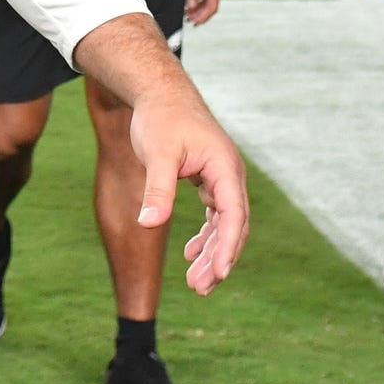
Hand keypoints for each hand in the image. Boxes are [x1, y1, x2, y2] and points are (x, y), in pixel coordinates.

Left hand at [127, 94, 248, 294]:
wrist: (159, 93)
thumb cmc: (160, 119)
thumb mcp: (157, 153)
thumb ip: (157, 189)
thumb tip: (149, 224)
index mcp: (225, 167)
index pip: (234, 215)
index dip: (227, 246)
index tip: (218, 274)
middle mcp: (229, 175)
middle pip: (233, 226)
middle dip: (219, 259)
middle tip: (199, 289)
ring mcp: (221, 178)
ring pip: (224, 225)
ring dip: (211, 252)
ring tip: (195, 284)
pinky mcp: (209, 180)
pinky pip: (214, 215)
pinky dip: (205, 236)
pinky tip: (190, 254)